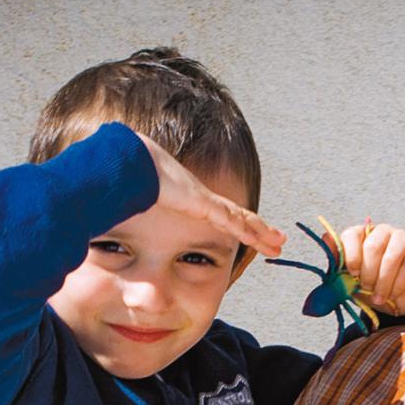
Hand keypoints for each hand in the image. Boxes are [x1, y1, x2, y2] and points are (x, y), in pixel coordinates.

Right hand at [135, 132, 285, 256]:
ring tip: (280, 242)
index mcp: (192, 200)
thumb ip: (140, 212)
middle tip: (277, 240)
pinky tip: (263, 240)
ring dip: (262, 233)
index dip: (239, 225)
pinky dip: (249, 232)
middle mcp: (204, 199)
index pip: (222, 215)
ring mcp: (207, 201)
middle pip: (239, 217)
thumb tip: (124, 219)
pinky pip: (233, 221)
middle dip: (259, 230)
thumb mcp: (138, 202)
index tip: (252, 234)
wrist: (131, 162)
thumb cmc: (130, 179)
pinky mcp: (206, 205)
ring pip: (243, 220)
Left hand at [335, 221, 404, 316]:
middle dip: (369, 274)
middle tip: (368, 289)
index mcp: (360, 234)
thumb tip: (324, 238)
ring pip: (391, 257)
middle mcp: (381, 231)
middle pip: (373, 247)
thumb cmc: (369, 287)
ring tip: (379, 297)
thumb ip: (337, 262)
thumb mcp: (349, 280)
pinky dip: (398, 285)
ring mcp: (402, 238)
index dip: (351, 256)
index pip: (351, 235)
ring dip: (384, 282)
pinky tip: (394, 293)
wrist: (394, 301)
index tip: (353, 275)